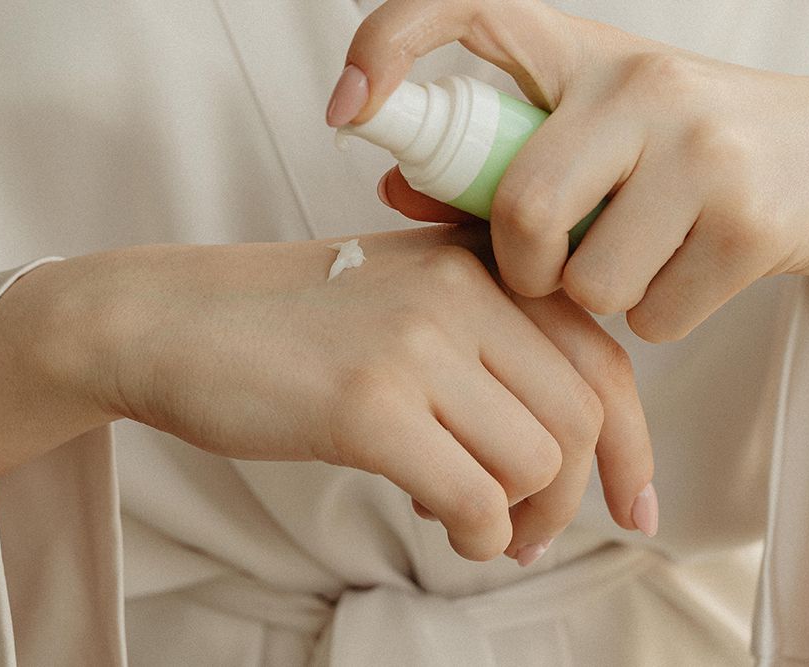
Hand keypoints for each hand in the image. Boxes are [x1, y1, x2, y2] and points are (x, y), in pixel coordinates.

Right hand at [0, 225, 653, 563]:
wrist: (174, 320)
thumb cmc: (289, 327)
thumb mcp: (404, 305)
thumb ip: (487, 353)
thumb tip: (560, 455)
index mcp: (477, 265)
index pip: (601, 359)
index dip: (631, 444)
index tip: (634, 505)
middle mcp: (460, 291)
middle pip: (580, 417)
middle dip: (569, 497)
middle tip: (529, 532)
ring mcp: (414, 343)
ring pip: (535, 461)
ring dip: (513, 517)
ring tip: (468, 519)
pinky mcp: (368, 403)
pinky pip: (473, 495)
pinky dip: (474, 533)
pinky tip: (442, 525)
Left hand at [333, 0, 808, 340]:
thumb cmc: (679, 147)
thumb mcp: (588, 130)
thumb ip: (491, 161)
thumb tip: (393, 181)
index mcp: (583, 51)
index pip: (467, 9)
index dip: (389, 45)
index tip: (348, 108)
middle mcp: (640, 84)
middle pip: (522, 207)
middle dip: (521, 265)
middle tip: (546, 265)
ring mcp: (702, 148)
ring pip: (588, 279)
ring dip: (596, 293)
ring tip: (637, 254)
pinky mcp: (751, 220)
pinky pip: (651, 313)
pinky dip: (654, 314)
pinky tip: (686, 270)